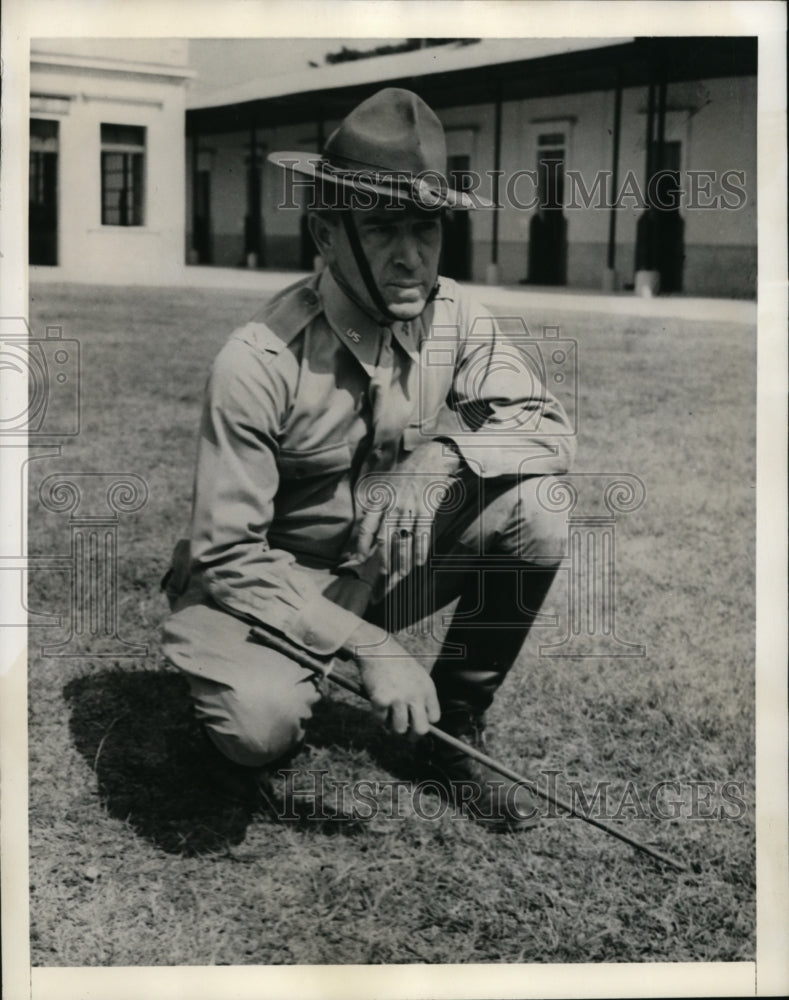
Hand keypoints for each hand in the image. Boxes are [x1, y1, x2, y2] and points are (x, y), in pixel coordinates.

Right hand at [346, 621, 440, 735]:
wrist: (376, 647)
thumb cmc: (396, 661)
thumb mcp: (417, 675)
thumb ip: (420, 695)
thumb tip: (419, 722)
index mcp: (427, 688)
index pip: (434, 717)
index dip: (425, 722)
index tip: (416, 722)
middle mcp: (416, 695)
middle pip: (421, 730)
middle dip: (412, 737)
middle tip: (405, 735)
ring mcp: (398, 698)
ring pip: (399, 729)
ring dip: (391, 726)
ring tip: (387, 715)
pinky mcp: (381, 700)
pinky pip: (379, 720)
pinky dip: (377, 715)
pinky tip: (376, 702)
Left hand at [356, 440, 460, 587]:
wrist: (430, 459)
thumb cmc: (406, 475)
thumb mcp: (385, 487)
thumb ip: (377, 507)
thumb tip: (367, 529)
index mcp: (380, 500)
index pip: (367, 527)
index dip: (362, 546)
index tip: (359, 560)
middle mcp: (392, 505)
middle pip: (385, 538)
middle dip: (383, 559)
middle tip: (384, 575)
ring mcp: (410, 507)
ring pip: (404, 539)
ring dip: (402, 560)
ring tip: (401, 574)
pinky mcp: (427, 508)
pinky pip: (422, 534)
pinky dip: (421, 550)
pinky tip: (420, 562)